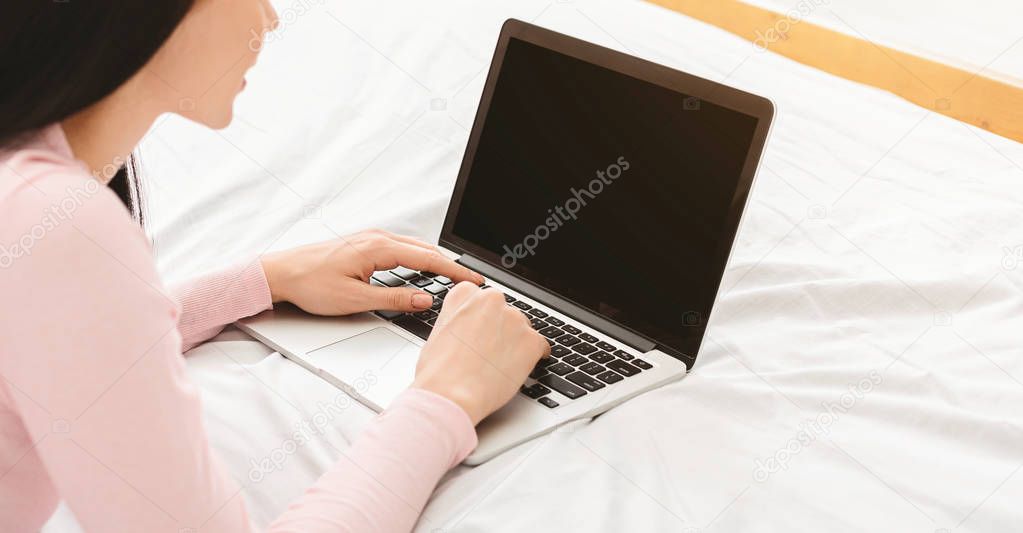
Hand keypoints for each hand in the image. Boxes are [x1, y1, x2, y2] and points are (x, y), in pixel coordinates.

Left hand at [260, 230, 483, 314]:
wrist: (281, 272)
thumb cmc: (311, 284)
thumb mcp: (355, 299)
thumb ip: (394, 299)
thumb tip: (424, 299)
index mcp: (379, 248)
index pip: (428, 259)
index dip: (455, 271)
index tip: (474, 280)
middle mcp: (377, 237)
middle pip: (425, 249)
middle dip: (451, 265)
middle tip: (471, 281)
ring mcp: (371, 238)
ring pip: (414, 247)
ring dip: (435, 260)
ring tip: (453, 276)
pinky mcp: (364, 243)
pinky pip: (401, 247)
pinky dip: (419, 257)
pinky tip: (422, 268)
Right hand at [412, 282, 549, 424]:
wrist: (451, 394)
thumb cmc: (438, 371)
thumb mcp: (438, 332)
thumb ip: (458, 320)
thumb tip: (469, 328)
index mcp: (465, 294)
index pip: (481, 299)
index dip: (481, 319)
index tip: (480, 332)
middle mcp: (491, 299)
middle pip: (504, 312)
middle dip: (500, 329)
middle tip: (490, 352)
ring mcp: (514, 319)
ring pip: (522, 328)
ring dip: (516, 343)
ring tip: (500, 365)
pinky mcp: (531, 340)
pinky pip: (540, 346)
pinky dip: (533, 357)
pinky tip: (520, 368)